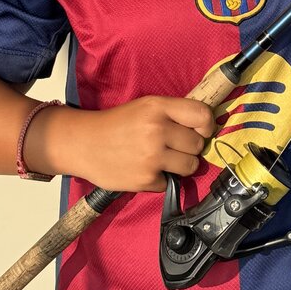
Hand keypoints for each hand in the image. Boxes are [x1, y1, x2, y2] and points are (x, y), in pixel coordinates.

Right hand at [52, 96, 215, 192]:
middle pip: (198, 144)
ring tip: (162, 159)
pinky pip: (169, 182)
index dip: (207, 126)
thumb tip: (206, 126)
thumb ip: (174, 113)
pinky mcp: (146, 179)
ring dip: (180, 165)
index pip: (202, 115)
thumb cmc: (117, 124)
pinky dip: (160, 179)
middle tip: (172, 146)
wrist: (83, 144)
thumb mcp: (146, 106)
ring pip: (190, 166)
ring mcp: (152, 157)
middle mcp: (157, 130)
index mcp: (158, 107)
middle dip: (189, 147)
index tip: (202, 131)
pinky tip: (145, 169)